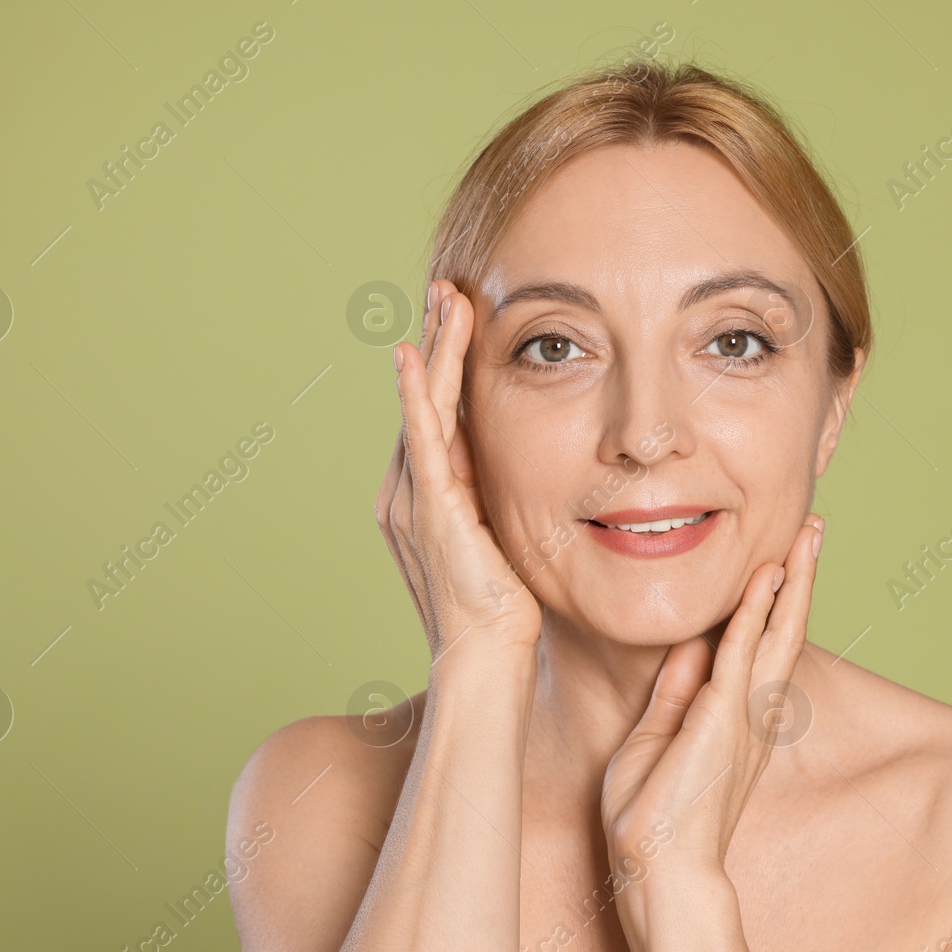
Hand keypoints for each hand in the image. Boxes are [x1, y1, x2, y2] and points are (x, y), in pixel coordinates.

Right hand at [374, 280, 542, 657]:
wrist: (487, 662)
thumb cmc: (506, 619)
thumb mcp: (509, 546)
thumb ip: (505, 508)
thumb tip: (540, 481)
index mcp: (431, 499)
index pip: (439, 416)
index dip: (448, 366)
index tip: (461, 320)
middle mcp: (411, 493)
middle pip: (425, 399)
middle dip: (435, 342)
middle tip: (446, 289)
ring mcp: (414, 501)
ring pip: (424, 407)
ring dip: (433, 350)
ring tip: (443, 299)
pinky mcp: (428, 511)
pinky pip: (422, 440)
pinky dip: (418, 395)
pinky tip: (416, 356)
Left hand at [599, 515, 823, 907]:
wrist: (657, 868)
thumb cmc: (651, 814)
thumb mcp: (656, 735)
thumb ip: (676, 689)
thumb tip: (690, 645)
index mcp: (736, 718)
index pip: (760, 644)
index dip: (771, 599)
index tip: (777, 557)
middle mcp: (753, 713)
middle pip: (785, 631)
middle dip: (798, 579)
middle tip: (812, 531)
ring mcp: (745, 716)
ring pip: (779, 633)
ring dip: (792, 582)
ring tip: (806, 536)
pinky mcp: (725, 718)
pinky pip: (744, 651)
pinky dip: (756, 610)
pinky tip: (767, 575)